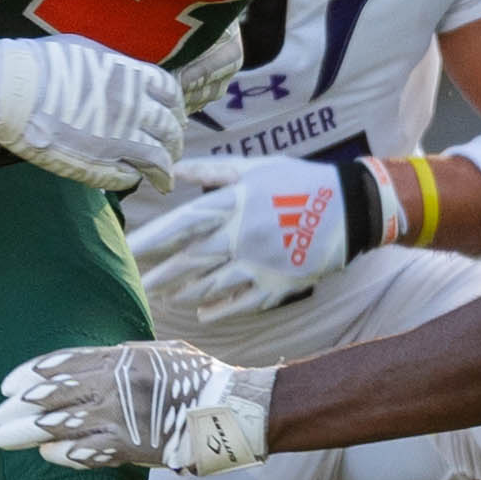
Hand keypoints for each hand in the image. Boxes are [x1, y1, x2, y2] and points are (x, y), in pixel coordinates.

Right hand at [0, 28, 184, 191]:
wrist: (11, 90)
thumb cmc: (40, 64)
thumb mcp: (87, 51)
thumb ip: (115, 68)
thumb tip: (127, 79)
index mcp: (132, 76)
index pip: (171, 95)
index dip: (175, 109)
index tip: (176, 119)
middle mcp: (133, 108)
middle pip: (169, 130)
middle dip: (174, 142)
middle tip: (173, 151)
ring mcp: (119, 139)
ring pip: (157, 160)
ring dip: (164, 171)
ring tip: (164, 179)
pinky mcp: (99, 165)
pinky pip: (127, 177)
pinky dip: (133, 179)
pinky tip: (131, 179)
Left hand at [0, 342, 275, 473]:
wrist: (236, 408)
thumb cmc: (202, 379)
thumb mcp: (161, 354)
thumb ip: (128, 357)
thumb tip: (102, 360)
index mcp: (124, 357)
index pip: (66, 361)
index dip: (33, 373)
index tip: (8, 383)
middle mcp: (119, 382)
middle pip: (55, 392)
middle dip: (20, 405)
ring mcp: (126, 414)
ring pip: (63, 423)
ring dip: (28, 431)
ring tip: (1, 437)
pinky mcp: (136, 446)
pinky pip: (91, 451)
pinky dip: (65, 453)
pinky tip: (45, 455)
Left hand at [132, 154, 351, 323]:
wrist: (352, 208)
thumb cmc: (299, 181)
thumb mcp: (256, 167)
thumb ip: (212, 170)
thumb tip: (174, 168)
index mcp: (234, 204)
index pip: (183, 223)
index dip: (153, 238)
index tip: (128, 249)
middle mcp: (242, 237)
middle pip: (191, 260)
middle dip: (160, 273)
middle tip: (137, 282)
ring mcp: (260, 264)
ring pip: (211, 284)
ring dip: (183, 291)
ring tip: (163, 295)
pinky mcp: (277, 284)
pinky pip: (242, 302)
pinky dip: (219, 309)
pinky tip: (200, 312)